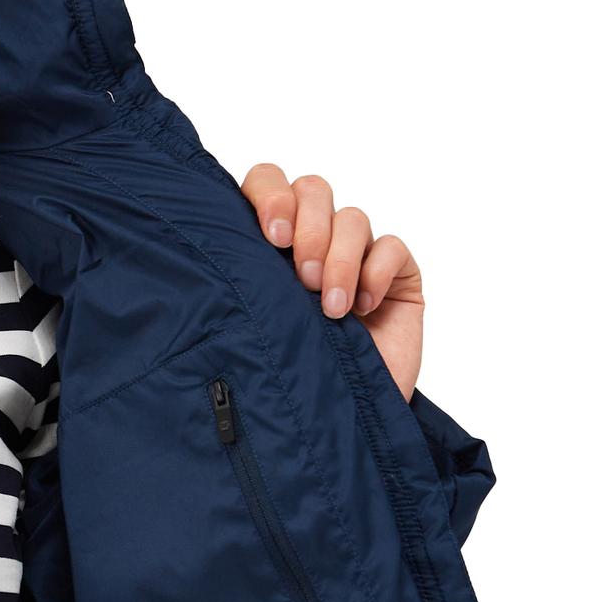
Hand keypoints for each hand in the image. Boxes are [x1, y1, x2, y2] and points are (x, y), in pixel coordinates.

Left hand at [240, 163, 423, 402]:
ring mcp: (356, 253)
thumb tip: (204, 251)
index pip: (267, 181)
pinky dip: (376, 272)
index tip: (271, 235)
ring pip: (352, 217)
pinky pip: (392, 246)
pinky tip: (362, 307)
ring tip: (328, 307)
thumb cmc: (283, 369)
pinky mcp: (396, 273)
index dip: (270, 194)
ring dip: (339, 259)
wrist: (334, 420)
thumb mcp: (248, 321)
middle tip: (301, 278)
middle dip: (308, 228)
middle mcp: (311, 237)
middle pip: (313, 188)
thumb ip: (236, 280)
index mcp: (268, 239)